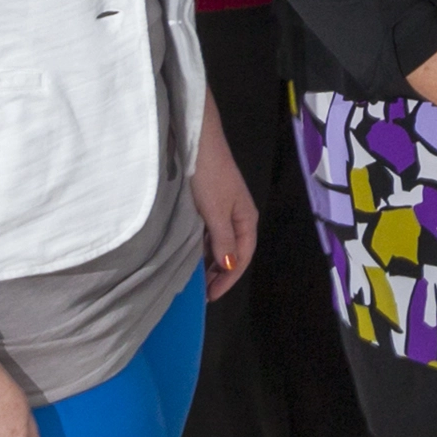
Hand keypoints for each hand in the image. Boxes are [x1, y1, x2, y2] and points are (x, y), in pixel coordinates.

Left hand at [187, 94, 256, 299]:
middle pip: (233, 251)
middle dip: (220, 272)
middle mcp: (238, 216)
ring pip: (220, 242)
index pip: (242, 256)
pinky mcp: (209, 202)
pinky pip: (210, 232)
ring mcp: (224, 208)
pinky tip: (190, 252)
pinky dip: (202, 246)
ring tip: (194, 277)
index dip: (228, 278)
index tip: (212, 295)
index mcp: (246, 219)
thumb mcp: (216, 211)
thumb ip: (223, 239)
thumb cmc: (210, 176)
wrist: (197, 140)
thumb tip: (229, 265)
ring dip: (210, 260)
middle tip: (202, 291)